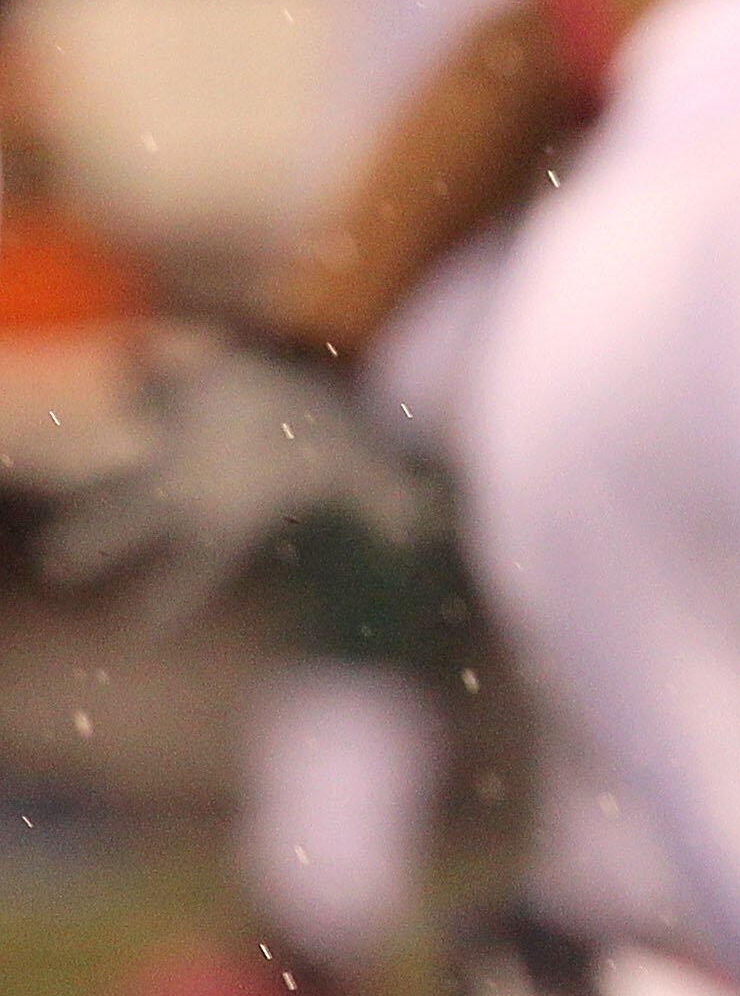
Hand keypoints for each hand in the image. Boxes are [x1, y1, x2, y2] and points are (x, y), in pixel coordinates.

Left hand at [36, 326, 438, 626]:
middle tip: (58, 562)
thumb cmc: (326, 442)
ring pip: (123, 465)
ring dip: (92, 471)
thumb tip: (426, 528)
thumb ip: (385, 500)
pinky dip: (143, 372)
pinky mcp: (179, 398)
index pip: (196, 569)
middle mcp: (190, 489)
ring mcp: (177, 445)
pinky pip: (154, 385)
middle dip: (97, 539)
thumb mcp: (360, 470)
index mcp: (229, 518)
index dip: (169, 600)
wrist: (302, 387)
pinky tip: (133, 359)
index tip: (134, 637)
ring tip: (57, 477)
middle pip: (134, 521)